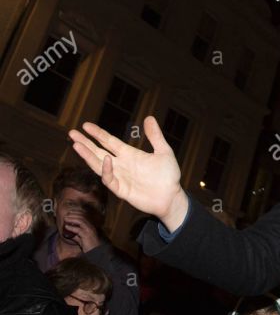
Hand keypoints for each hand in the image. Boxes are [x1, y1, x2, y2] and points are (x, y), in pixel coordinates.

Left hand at [62, 210, 100, 251]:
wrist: (95, 252)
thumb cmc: (89, 246)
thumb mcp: (81, 239)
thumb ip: (76, 236)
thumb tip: (68, 233)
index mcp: (90, 226)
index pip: (84, 215)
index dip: (76, 212)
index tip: (69, 212)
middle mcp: (90, 226)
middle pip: (82, 216)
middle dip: (73, 214)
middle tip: (66, 215)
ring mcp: (89, 230)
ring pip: (81, 220)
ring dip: (72, 218)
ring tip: (65, 219)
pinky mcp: (87, 235)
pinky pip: (78, 229)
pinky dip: (72, 227)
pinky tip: (66, 227)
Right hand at [68, 116, 188, 231]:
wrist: (172, 197)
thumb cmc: (168, 176)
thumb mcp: (164, 151)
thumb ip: (155, 136)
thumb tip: (149, 117)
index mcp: (129, 154)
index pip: (109, 142)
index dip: (97, 134)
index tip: (86, 125)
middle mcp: (121, 164)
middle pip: (99, 151)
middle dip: (85, 143)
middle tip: (72, 133)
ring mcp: (120, 177)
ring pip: (99, 165)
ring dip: (87, 155)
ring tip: (76, 145)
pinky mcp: (122, 189)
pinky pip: (110, 179)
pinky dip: (106, 170)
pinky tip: (106, 159)